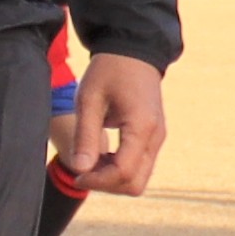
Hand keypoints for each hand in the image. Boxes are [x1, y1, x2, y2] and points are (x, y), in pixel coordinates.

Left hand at [63, 52, 171, 195]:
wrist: (134, 51)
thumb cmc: (109, 71)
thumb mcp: (89, 99)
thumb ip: (85, 135)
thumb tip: (79, 170)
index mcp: (142, 127)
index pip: (123, 172)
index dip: (97, 180)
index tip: (76, 173)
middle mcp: (156, 137)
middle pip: (135, 184)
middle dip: (106, 184)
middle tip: (83, 170)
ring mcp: (158, 138)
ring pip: (139, 179)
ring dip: (113, 178)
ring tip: (91, 160)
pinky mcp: (154, 137)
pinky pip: (141, 166)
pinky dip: (120, 169)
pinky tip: (102, 154)